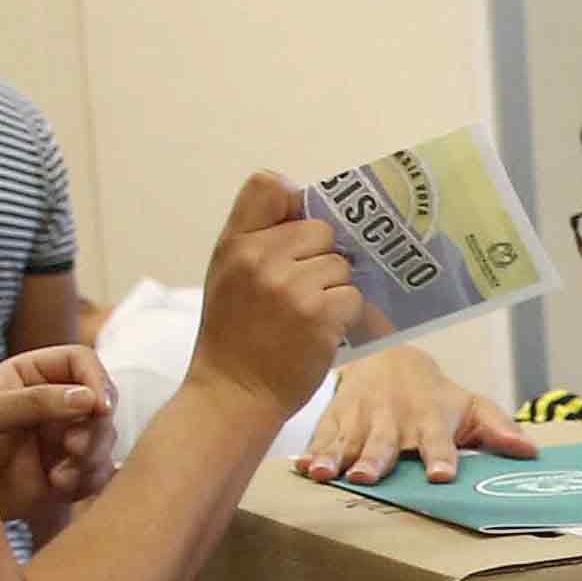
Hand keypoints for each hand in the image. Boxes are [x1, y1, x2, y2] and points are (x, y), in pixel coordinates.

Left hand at [0, 347, 115, 532]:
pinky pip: (101, 471)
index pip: (82, 360)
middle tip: (74, 448)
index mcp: (35, 374)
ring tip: (60, 477)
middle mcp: (58, 400)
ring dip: (91, 458)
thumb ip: (35, 401)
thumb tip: (88, 398)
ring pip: (106, 438)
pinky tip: (60, 487)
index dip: (96, 379)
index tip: (98, 407)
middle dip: (95, 429)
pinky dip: (89, 481)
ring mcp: (68, 435)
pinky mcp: (74, 468)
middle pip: (103, 401)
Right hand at [196, 170, 362, 411]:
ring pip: (341, 266)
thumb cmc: (233, 338)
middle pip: (321, 231)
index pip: (268, 186)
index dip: (293, 204)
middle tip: (301, 293)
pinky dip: (345, 316)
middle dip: (320, 259)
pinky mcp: (319, 313)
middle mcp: (261, 257)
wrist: (233, 394)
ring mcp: (291, 285)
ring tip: (307, 318)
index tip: (296, 233)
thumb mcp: (227, 277)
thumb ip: (258, 240)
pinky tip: (321, 333)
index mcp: (235, 243)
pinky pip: (353, 296)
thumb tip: (303, 203)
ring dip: (334, 291)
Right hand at [296, 343, 531, 483]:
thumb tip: (529, 452)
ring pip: (348, 440)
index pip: (438, 440)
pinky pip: (321, 435)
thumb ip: (498, 428)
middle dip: (375, 459)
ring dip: (336, 458)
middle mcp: (394, 419)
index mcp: (430, 419)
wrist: (389, 355)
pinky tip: (302, 467)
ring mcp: (361, 418)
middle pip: (385, 443)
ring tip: (324, 474)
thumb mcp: (470, 405)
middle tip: (367, 478)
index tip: (441, 475)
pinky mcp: (335, 417)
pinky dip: (311, 450)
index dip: (440, 457)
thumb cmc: (435, 394)